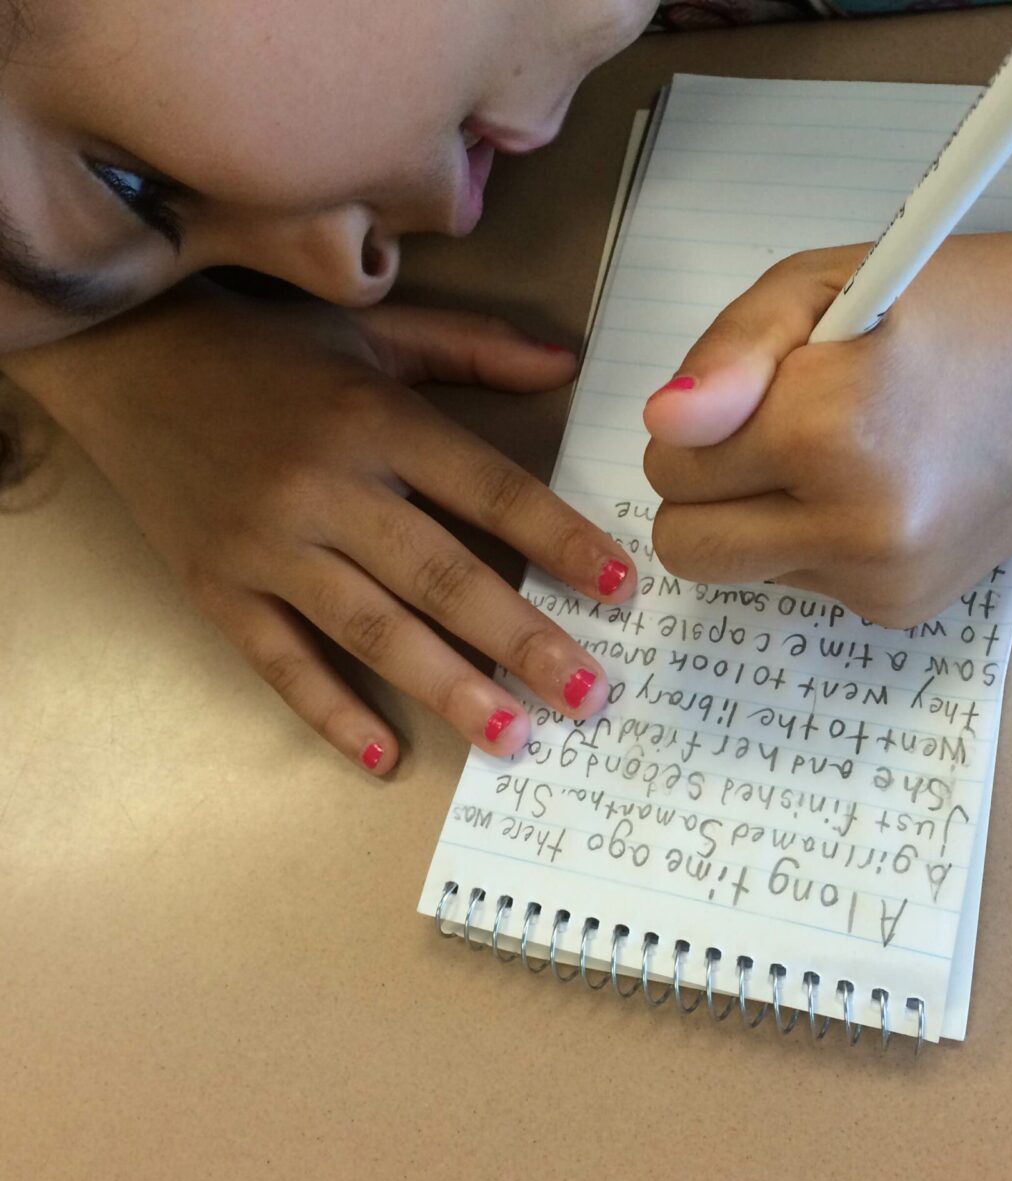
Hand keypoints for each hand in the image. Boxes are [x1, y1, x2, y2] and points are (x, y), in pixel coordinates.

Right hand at [5, 285, 636, 770]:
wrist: (129, 360)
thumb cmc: (269, 350)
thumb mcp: (377, 331)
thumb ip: (476, 348)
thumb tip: (569, 363)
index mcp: (377, 419)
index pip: (490, 489)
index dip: (560, 540)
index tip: (620, 589)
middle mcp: (327, 487)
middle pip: (441, 575)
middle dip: (522, 640)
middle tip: (587, 696)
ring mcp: (268, 545)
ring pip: (371, 629)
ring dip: (448, 688)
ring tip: (513, 737)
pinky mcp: (217, 588)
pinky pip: (279, 662)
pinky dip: (330, 711)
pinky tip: (382, 757)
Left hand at [643, 211, 1011, 626]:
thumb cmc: (948, 308)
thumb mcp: (821, 285)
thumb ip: (728, 354)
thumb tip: (663, 425)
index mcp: (831, 427)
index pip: (669, 465)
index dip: (697, 424)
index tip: (760, 390)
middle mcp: (857, 524)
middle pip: (687, 545)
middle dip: (703, 491)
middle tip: (772, 438)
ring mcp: (883, 580)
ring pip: (737, 568)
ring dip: (757, 518)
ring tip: (839, 457)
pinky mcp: (900, 610)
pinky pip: (796, 584)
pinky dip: (810, 543)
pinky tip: (873, 493)